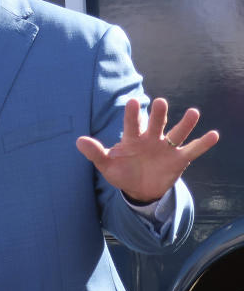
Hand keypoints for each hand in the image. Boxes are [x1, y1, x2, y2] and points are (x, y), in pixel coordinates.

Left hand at [76, 97, 218, 201]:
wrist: (138, 188)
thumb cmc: (121, 172)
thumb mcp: (106, 165)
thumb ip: (94, 153)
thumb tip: (78, 141)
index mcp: (132, 138)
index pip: (131, 124)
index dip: (132, 114)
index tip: (132, 102)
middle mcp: (151, 138)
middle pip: (156, 123)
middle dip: (158, 114)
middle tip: (160, 102)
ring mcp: (166, 148)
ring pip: (177, 133)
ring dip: (185, 123)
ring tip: (193, 113)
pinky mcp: (179, 159)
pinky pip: (192, 150)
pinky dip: (202, 143)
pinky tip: (214, 135)